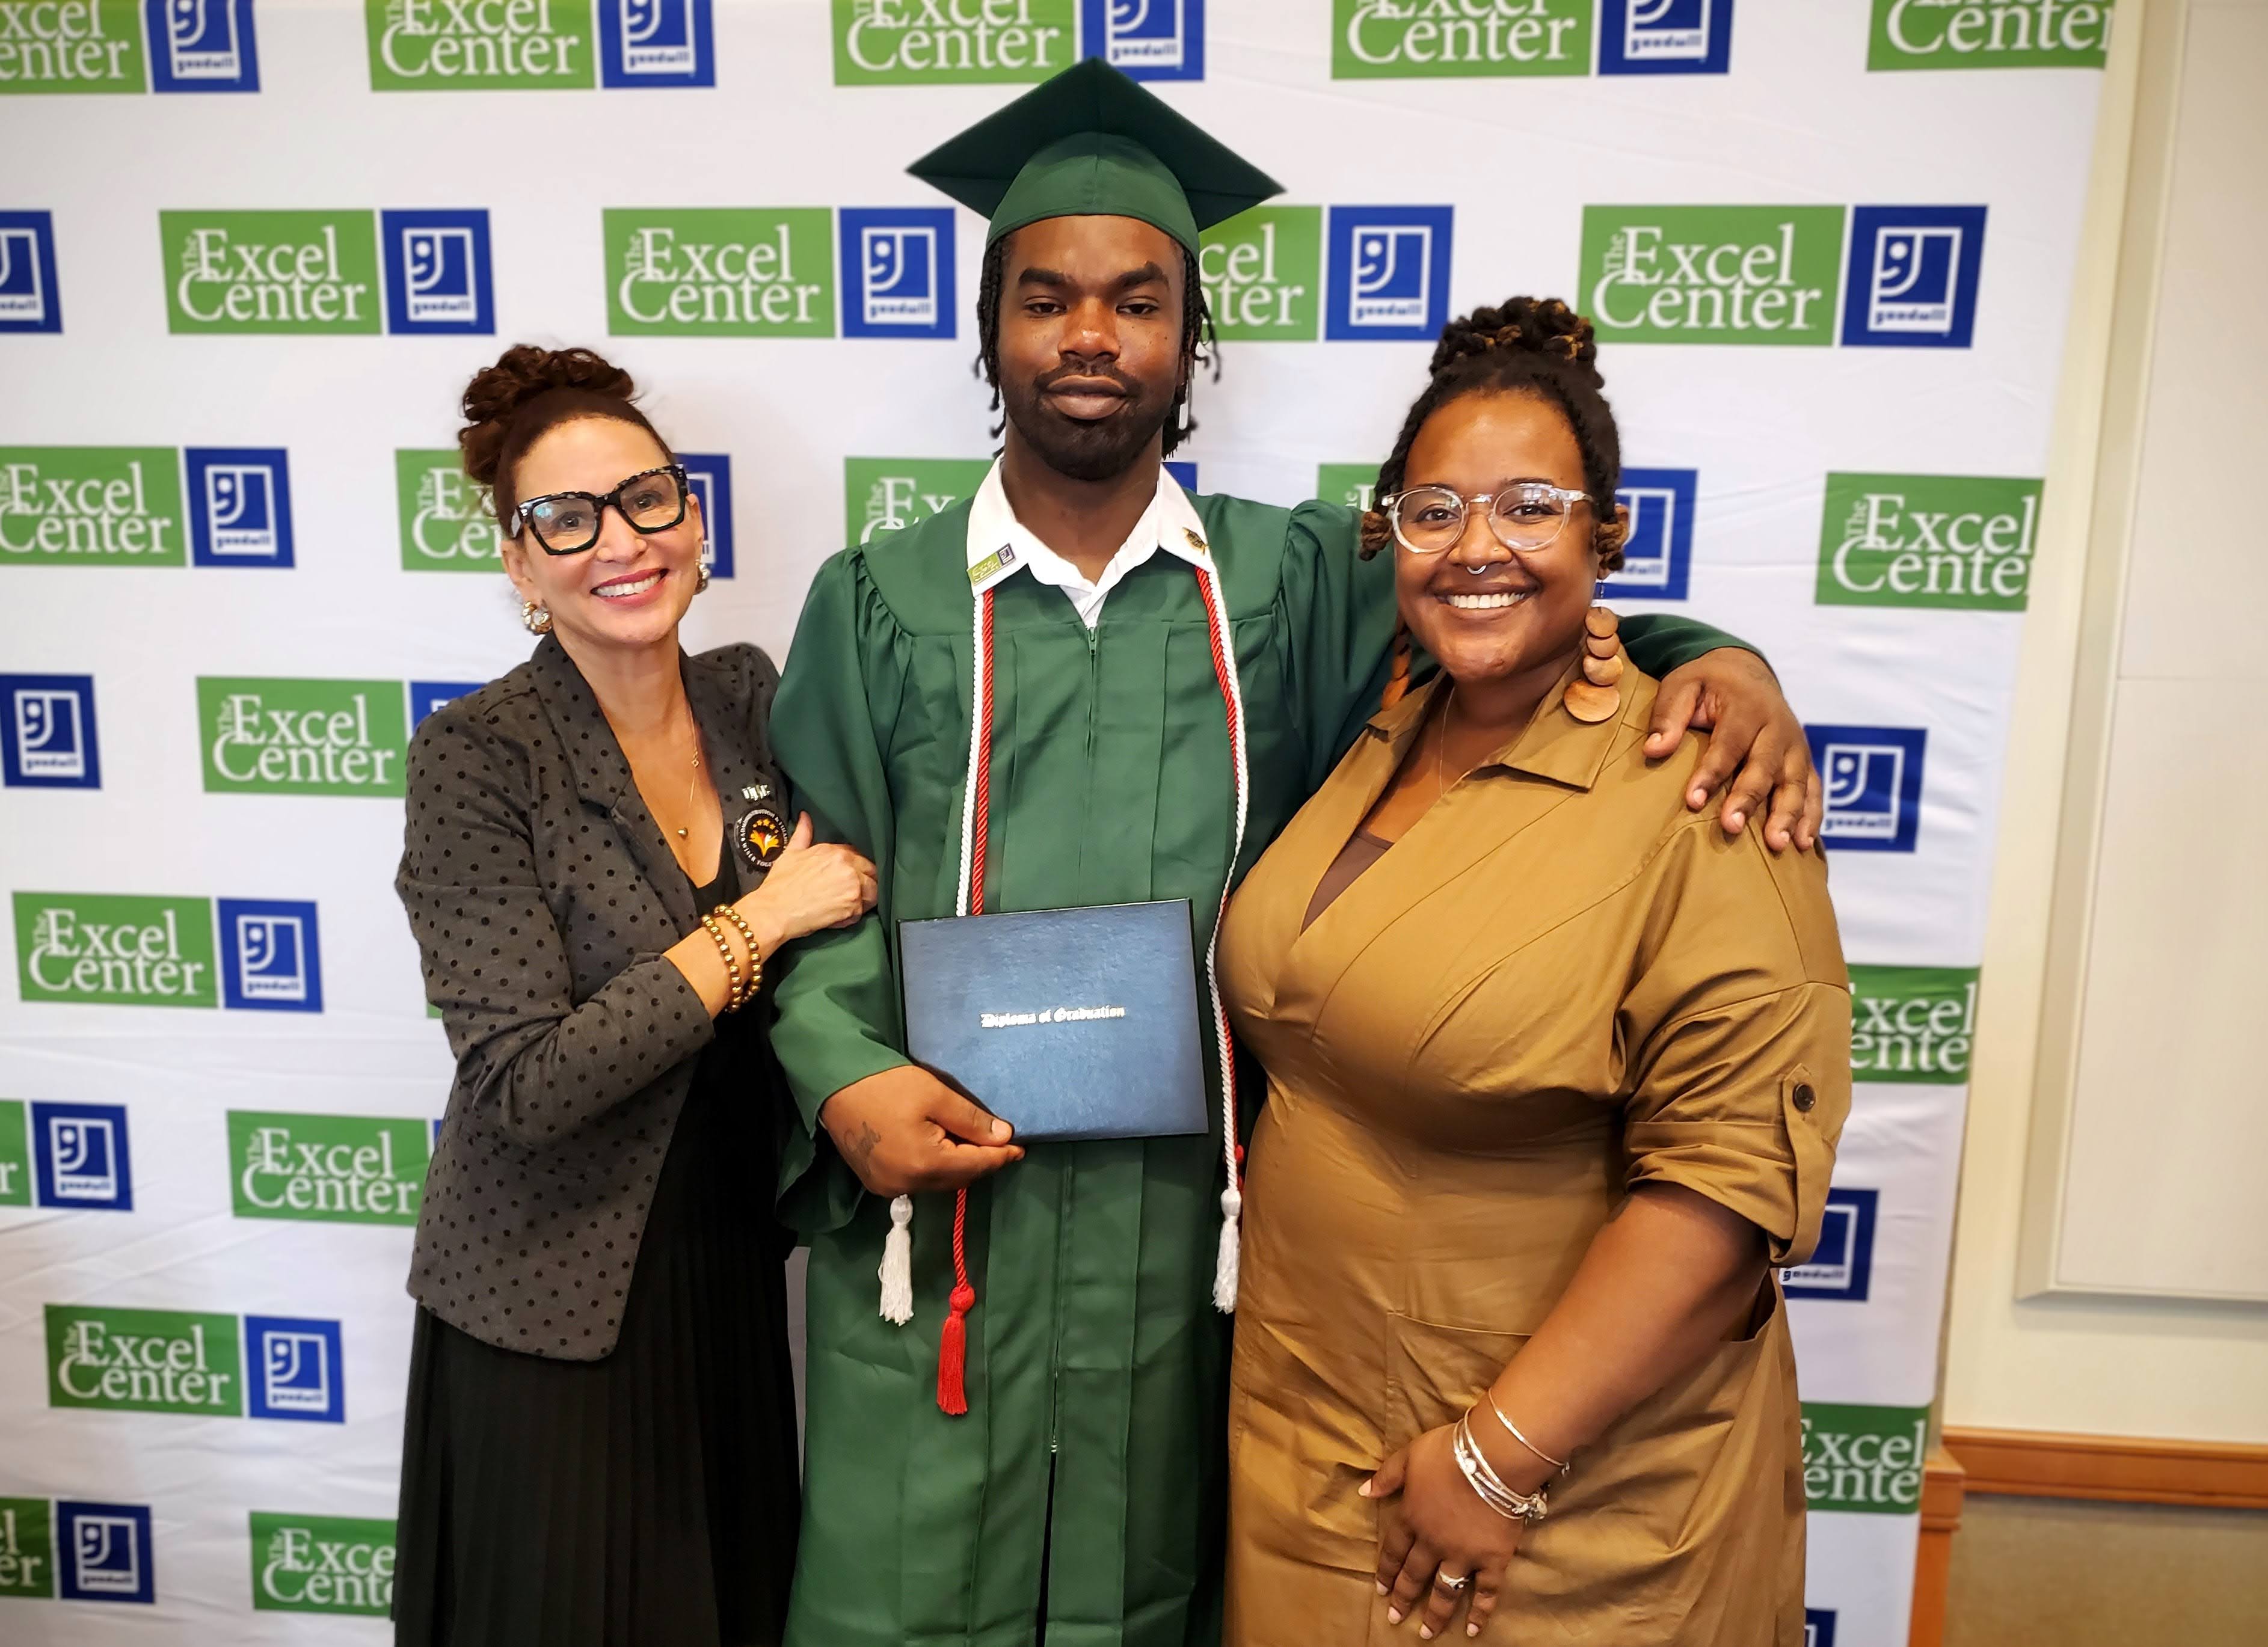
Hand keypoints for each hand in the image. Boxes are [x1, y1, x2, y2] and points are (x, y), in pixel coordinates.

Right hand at [737, 813, 877, 952]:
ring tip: (845, 908)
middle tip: (851, 895)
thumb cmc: (779, 884)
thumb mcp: (790, 853)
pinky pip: (861, 912)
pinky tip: (836, 918)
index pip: (859, 855)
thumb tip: (805, 816)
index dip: (856, 868)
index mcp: (834, 850)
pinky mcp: (853, 904)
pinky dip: (850, 917)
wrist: (773, 910)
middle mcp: (846, 864)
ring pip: (872, 892)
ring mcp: (852, 883)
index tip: (848, 878)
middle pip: (872, 872)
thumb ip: (803, 834)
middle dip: (865, 883)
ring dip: (862, 901)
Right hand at [819, 1065, 1024, 1196]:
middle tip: (997, 1143)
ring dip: (957, 1167)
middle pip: (958, 1179)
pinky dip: (934, 1169)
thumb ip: (972, 1121)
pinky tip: (941, 1150)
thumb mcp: (936, 1096)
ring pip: (938, 1182)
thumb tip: (1004, 1137)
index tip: (1020, 1148)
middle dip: (980, 1162)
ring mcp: (889, 1187)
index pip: (975, 1166)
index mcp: (926, 1165)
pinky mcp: (876, 1182)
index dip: (1001, 1157)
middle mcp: (908, 1184)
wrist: (835, 1084)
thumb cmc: (887, 1085)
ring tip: (971, 1145)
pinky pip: (917, 1181)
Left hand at [1363, 1425, 1528, 1639]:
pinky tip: (1472, 1630)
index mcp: (1412, 1518)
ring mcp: (1463, 1555)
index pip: (1393, 1550)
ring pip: (1444, 1592)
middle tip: (1394, 1618)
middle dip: (1403, 1598)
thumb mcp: (1409, 1456)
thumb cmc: (1448, 1451)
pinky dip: (1479, 1613)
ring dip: (1434, 1615)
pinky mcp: (1492, 1560)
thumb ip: (1386, 1476)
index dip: (1386, 1570)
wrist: (1492, 1458)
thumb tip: (1363, 1491)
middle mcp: (1433, 1543)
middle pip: (1414, 1575)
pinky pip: (1485, 1592)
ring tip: (1425, 1633)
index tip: (1380, 1589)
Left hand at [1644, 649, 1821, 850]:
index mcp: (1747, 707)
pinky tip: (1803, 844)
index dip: (1711, 773)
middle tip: (1732, 827)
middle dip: (1749, 798)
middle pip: (1765, 766)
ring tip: (1777, 845)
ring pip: (1796, 782)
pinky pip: (1814, 789)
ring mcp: (1796, 745)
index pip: (1728, 744)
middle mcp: (1777, 726)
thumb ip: (1668, 715)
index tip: (1692, 801)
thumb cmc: (1708, 683)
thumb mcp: (1683, 685)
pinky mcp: (1804, 760)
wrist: (1747, 671)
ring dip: (1788, 814)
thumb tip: (1653, 749)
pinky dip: (1812, 816)